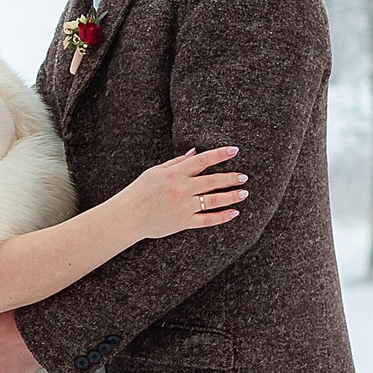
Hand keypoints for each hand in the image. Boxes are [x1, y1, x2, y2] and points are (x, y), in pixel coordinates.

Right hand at [117, 146, 245, 240]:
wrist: (128, 217)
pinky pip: (207, 220)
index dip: (220, 154)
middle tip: (244, 176)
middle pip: (212, 181)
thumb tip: (196, 152)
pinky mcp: (183, 222)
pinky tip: (234, 212)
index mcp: (174, 174)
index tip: (234, 150)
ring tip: (244, 193)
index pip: (202, 160)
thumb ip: (177, 162)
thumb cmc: (140, 191)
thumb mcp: (156, 172)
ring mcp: (183, 207)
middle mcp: (181, 189)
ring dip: (231, 196)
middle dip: (231, 178)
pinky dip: (222, 216)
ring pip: (213, 201)